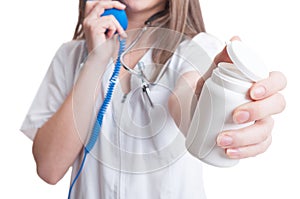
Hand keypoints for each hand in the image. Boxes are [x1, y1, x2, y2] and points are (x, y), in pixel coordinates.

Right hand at [83, 0, 126, 52]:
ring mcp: (90, 23)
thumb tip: (119, 14)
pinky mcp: (94, 27)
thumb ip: (109, 22)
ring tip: (119, 33)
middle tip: (123, 7)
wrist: (99, 58)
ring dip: (117, 25)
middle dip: (113, 3)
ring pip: (109, 16)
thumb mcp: (108, 31)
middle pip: (100, 4)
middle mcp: (87, 20)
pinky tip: (110, 37)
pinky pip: (110, 23)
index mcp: (89, 20)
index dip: (106, 2)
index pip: (94, 4)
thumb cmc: (103, 48)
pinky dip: (114, 30)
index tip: (118, 5)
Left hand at [215, 37, 286, 158]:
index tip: (252, 91)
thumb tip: (235, 40)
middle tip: (235, 116)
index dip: (271, 86)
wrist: (196, 111)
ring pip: (266, 132)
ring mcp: (261, 124)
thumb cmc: (209, 90)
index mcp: (260, 84)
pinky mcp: (253, 141)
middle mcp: (265, 104)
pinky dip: (245, 153)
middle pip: (277, 107)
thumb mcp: (212, 74)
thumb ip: (222, 58)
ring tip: (221, 140)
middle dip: (258, 112)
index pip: (279, 81)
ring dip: (246, 138)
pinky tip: (229, 153)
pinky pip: (258, 149)